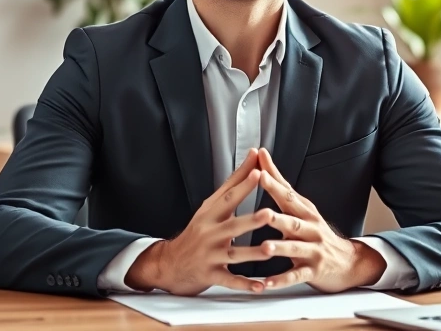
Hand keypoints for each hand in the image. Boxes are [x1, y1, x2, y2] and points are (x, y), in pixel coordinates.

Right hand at [125, 148, 272, 295]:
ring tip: (270, 249)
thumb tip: (254, 155)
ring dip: (252, 253)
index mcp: (211, 214)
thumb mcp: (211, 206)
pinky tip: (260, 286)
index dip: (243, 185)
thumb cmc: (198, 231)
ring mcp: (209, 255)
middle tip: (269, 213)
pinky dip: (244, 284)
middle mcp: (209, 233)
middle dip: (251, 220)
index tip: (259, 173)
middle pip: (232, 226)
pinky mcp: (210, 275)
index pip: (229, 197)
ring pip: (233, 254)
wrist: (170, 263)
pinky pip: (230, 280)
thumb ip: (235, 182)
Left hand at [253, 148, 386, 292]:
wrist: (348, 262)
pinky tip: (267, 284)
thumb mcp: (302, 208)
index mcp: (305, 212)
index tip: (259, 171)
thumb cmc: (315, 232)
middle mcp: (311, 229)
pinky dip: (281, 280)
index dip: (274, 184)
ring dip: (280, 248)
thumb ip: (280, 185)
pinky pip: (296, 276)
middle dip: (278, 217)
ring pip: (295, 248)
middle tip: (263, 213)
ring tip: (265, 247)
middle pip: (294, 221)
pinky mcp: (313, 271)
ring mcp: (313, 250)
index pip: (288, 195)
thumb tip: (261, 155)